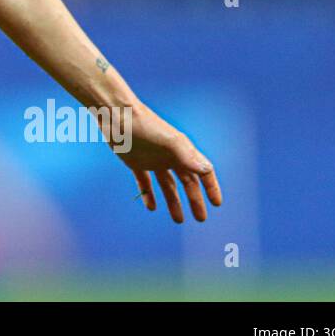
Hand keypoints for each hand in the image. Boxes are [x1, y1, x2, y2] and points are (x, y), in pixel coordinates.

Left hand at [112, 104, 222, 222]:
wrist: (117, 115)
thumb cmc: (144, 125)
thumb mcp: (168, 141)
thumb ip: (187, 155)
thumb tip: (206, 169)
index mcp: (182, 151)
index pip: (202, 171)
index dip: (211, 187)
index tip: (217, 203)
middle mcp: (169, 156)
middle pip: (187, 182)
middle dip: (195, 200)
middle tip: (201, 219)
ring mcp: (153, 160)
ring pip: (167, 185)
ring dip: (173, 202)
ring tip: (179, 220)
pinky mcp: (135, 162)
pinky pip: (145, 182)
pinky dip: (148, 194)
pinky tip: (151, 207)